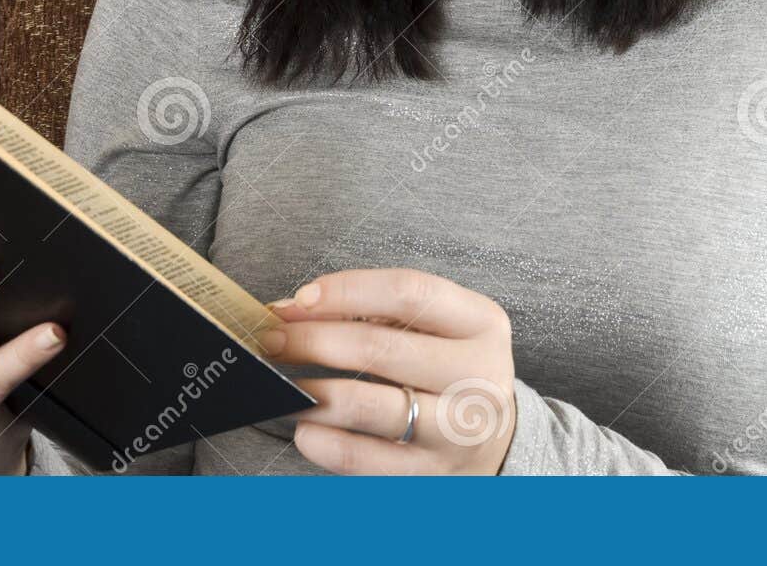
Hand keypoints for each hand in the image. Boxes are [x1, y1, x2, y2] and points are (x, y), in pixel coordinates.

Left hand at [261, 268, 516, 473]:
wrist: (493, 440)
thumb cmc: (447, 369)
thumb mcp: (435, 327)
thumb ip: (374, 310)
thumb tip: (293, 308)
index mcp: (481, 323)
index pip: (409, 292)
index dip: (347, 290)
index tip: (300, 299)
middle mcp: (478, 376)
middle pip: (382, 348)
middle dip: (314, 340)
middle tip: (273, 340)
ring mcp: (459, 431)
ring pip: (375, 407)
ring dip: (316, 393)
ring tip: (283, 385)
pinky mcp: (434, 475)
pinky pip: (369, 460)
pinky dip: (328, 444)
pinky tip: (304, 431)